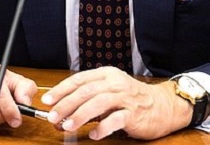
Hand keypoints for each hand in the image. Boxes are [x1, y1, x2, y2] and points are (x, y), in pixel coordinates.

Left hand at [41, 67, 191, 139]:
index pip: (79, 79)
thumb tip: (61, 112)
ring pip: (98, 103)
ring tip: (67, 126)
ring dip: (79, 115)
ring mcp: (125, 98)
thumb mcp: (109, 92)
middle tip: (52, 117)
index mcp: (107, 75)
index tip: (47, 100)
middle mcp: (115, 83)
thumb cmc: (132, 99)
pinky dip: (102, 127)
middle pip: (85, 91)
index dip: (61, 90)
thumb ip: (88, 99)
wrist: (162, 106)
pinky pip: (115, 120)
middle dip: (66, 104)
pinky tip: (94, 134)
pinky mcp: (134, 114)